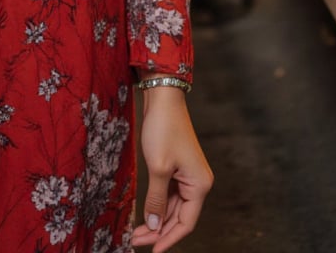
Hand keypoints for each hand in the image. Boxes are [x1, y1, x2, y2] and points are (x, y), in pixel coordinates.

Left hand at [131, 86, 212, 251]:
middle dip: (158, 231)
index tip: (150, 251)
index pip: (186, 223)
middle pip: (180, 217)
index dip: (168, 239)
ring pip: (174, 207)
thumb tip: (154, 227)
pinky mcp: (178, 167)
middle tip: (135, 240)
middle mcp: (198, 182)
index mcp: (200, 185)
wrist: (163, 98)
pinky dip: (158, 205)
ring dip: (157, 219)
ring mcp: (188, 175)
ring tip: (136, 231)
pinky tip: (145, 213)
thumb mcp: (157, 168)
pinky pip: (170, 194)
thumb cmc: (163, 129)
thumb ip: (156, 200)